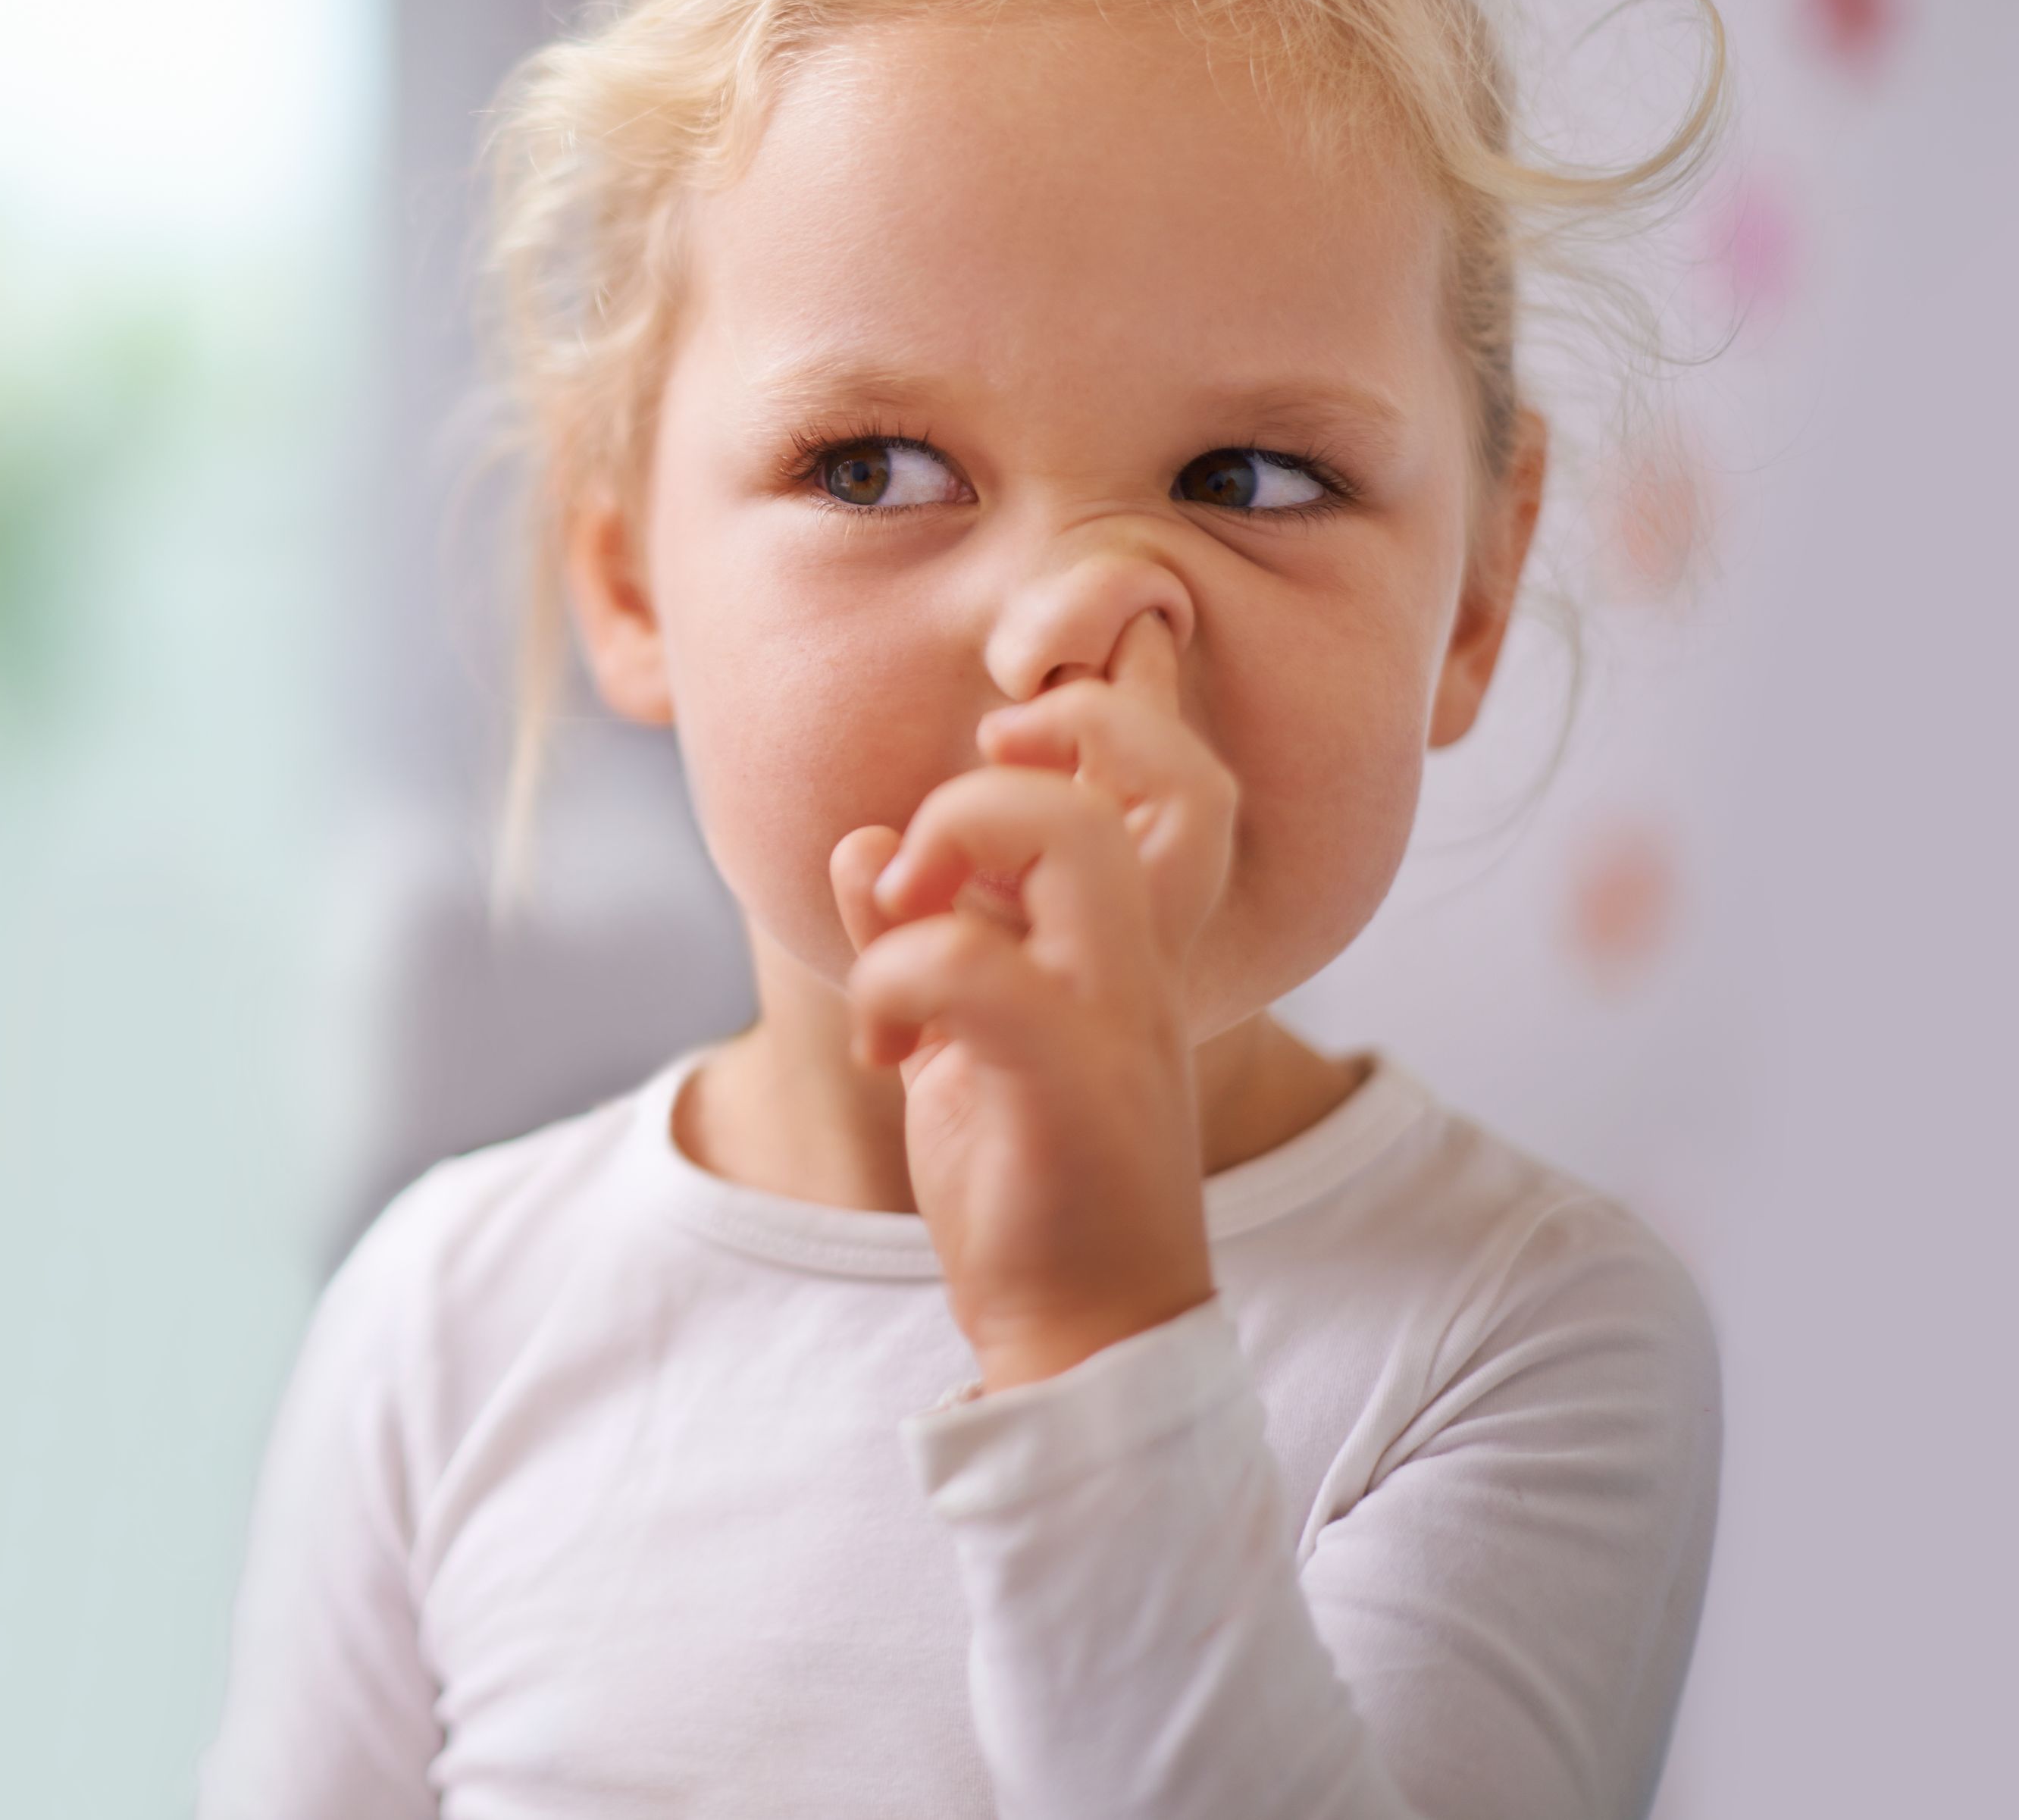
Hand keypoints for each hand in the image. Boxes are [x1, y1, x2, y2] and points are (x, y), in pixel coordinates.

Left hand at [829, 614, 1235, 1391]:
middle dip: (1023, 759)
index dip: (1112, 711)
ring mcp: (1117, 1017)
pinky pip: (971, 964)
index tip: (1006, 735)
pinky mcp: (1064, 1078)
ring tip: (898, 914)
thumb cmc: (1032, 1180)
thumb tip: (862, 843)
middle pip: (1163, 773)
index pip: (1184, 779)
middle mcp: (1146, 965)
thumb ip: (918, 931)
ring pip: (1073, 837)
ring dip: (951, 840)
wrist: (1084, 1335)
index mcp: (1133, 945)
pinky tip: (880, 1046)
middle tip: (926, 846)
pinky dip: (890, 976)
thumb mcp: (959, 1036)